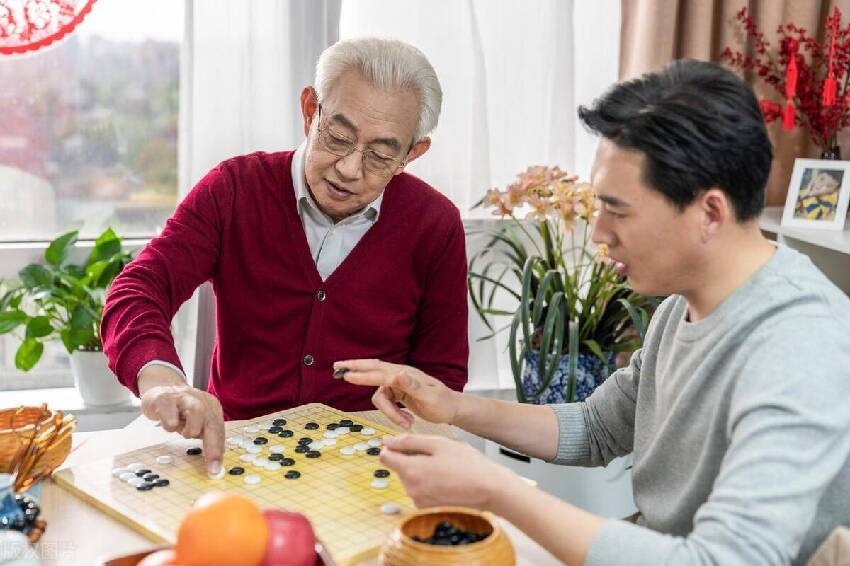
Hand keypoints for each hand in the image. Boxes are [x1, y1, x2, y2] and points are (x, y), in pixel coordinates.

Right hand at [138, 365, 224, 475]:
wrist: (161, 385)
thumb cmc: (181, 410)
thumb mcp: (197, 421)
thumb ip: (207, 436)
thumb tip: (216, 461)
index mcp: (212, 408)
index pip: (218, 431)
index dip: (218, 451)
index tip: (217, 470)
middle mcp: (201, 401)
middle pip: (212, 424)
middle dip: (212, 448)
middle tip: (211, 466)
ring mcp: (184, 398)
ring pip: (196, 415)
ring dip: (189, 430)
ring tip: (181, 430)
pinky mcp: (165, 399)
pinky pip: (170, 415)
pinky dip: (169, 424)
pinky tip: (167, 422)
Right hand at [334, 359, 460, 427]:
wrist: (452, 409)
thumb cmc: (443, 403)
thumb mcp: (430, 397)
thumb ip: (413, 385)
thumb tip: (398, 373)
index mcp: (405, 374)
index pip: (380, 374)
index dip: (363, 375)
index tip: (346, 375)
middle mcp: (400, 376)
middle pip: (373, 369)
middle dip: (355, 368)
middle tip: (337, 367)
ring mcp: (398, 384)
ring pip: (380, 396)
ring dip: (389, 413)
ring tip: (406, 423)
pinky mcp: (399, 393)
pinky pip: (386, 403)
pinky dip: (392, 414)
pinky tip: (406, 420)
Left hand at [379, 434, 517, 509]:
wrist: (490, 490)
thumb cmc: (468, 464)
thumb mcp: (439, 444)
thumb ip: (409, 441)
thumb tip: (388, 441)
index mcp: (411, 471)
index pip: (385, 457)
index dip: (393, 447)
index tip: (407, 443)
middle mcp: (411, 490)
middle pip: (399, 468)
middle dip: (411, 458)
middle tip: (436, 454)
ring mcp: (419, 502)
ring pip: (410, 479)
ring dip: (421, 471)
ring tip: (445, 467)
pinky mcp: (428, 509)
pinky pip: (420, 491)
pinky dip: (428, 483)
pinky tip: (447, 479)